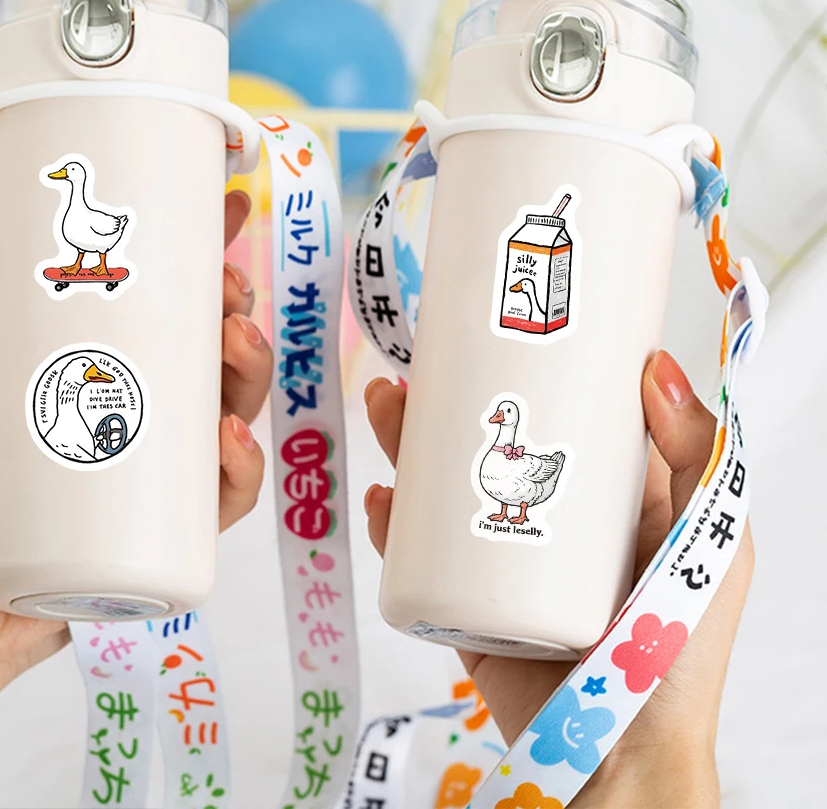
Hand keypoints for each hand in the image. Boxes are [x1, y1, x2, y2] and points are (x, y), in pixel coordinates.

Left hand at [0, 190, 269, 808]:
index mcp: (91, 374)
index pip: (157, 305)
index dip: (197, 257)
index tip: (219, 208)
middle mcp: (135, 418)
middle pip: (210, 354)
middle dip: (236, 310)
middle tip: (227, 287)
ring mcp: (156, 475)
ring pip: (233, 412)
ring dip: (251, 372)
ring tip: (233, 342)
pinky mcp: (167, 532)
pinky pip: (222, 499)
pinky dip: (239, 468)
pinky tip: (225, 440)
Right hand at [363, 352, 752, 807]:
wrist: (617, 757)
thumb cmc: (676, 652)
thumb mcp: (709, 541)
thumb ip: (696, 456)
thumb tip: (655, 365)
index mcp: (604, 501)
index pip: (559, 422)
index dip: (526, 376)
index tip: (494, 333)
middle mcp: (547, 524)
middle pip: (483, 449)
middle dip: (444, 406)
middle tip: (417, 368)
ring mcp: (499, 565)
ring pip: (440, 493)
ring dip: (407, 448)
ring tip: (388, 409)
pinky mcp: (463, 608)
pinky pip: (416, 559)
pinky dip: (391, 527)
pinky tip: (381, 500)